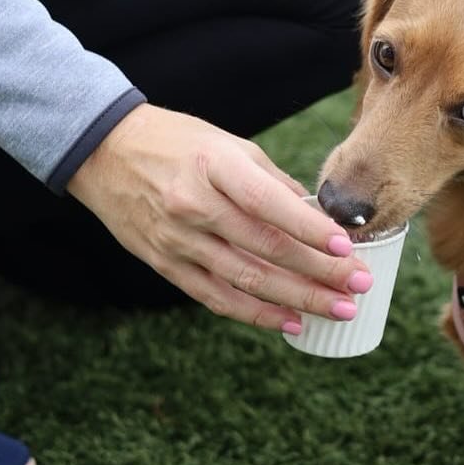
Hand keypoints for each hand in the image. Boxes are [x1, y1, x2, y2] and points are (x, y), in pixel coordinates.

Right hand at [66, 103, 371, 331]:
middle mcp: (194, 205)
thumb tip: (319, 217)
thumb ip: (273, 183)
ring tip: (339, 309)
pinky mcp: (165, 264)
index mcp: (215, 166)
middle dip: (319, 272)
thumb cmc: (179, 143)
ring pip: (246, 280)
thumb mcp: (230, 146)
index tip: (348, 248)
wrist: (104, 152)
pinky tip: (291, 322)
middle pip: (265, 248)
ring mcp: (177, 240)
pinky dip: (256, 314)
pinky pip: (216, 297)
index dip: (310, 230)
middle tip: (359, 286)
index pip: (269, 204)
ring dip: (297, 300)